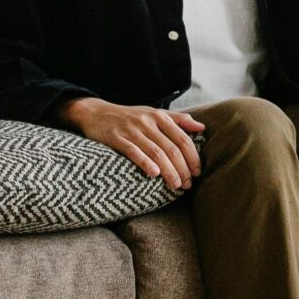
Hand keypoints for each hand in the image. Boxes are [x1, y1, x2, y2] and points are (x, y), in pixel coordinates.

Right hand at [63, 98, 205, 189]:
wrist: (96, 113)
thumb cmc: (130, 117)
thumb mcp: (154, 113)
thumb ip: (178, 119)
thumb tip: (202, 128)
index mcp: (160, 116)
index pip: (183, 139)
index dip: (192, 158)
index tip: (197, 173)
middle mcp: (148, 122)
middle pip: (172, 149)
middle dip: (183, 169)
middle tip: (187, 185)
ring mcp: (132, 130)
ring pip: (156, 152)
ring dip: (169, 171)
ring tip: (175, 185)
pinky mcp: (117, 138)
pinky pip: (134, 152)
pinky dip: (145, 163)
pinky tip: (154, 174)